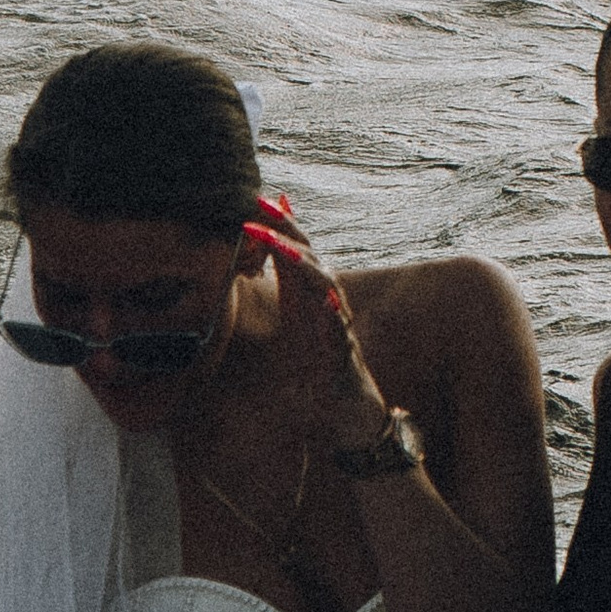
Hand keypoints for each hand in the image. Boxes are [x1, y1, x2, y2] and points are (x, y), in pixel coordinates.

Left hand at [242, 201, 387, 454]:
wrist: (349, 414)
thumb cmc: (321, 365)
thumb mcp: (296, 319)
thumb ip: (286, 281)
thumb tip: (267, 248)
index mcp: (310, 297)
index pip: (296, 251)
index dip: (281, 224)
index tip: (260, 198)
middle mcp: (326, 306)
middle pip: (312, 260)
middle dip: (290, 232)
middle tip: (266, 206)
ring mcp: (338, 329)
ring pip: (328, 291)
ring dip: (309, 268)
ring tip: (288, 250)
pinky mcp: (344, 358)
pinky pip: (341, 335)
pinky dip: (336, 317)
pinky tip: (329, 303)